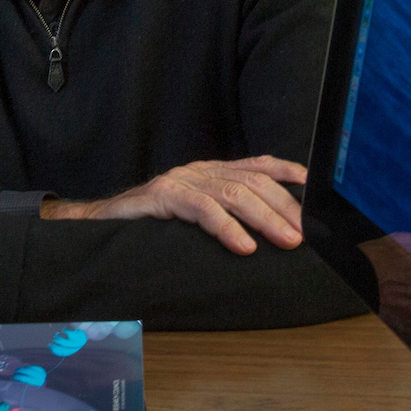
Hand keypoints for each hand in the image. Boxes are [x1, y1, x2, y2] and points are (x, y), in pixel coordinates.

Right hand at [45, 156, 307, 254]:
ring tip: (286, 241)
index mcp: (209, 172)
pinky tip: (244, 246)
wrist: (97, 226)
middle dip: (284, 206)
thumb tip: (265, 234)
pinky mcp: (162, 196)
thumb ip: (222, 214)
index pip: (257, 165)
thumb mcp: (193, 217)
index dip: (287, 173)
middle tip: (304, 234)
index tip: (313, 186)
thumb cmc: (149, 227)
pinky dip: (227, 227)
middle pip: (253, 181)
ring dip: (265, 218)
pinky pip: (202, 209)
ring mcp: (181, 180)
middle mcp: (198, 170)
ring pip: (234, 193)